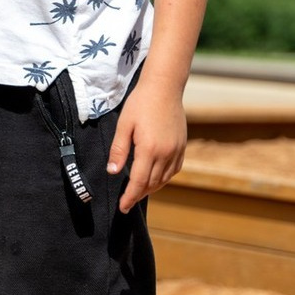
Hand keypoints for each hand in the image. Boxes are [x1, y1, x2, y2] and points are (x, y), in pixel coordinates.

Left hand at [107, 79, 186, 212]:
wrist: (164, 87)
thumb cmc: (140, 104)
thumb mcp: (124, 125)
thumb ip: (119, 150)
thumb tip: (113, 172)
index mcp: (149, 149)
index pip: (139, 182)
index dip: (130, 197)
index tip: (123, 207)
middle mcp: (166, 153)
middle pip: (152, 183)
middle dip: (139, 195)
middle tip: (127, 202)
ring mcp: (176, 150)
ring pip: (165, 179)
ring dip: (151, 188)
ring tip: (138, 192)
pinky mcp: (182, 146)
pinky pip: (174, 169)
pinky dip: (164, 178)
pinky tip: (155, 178)